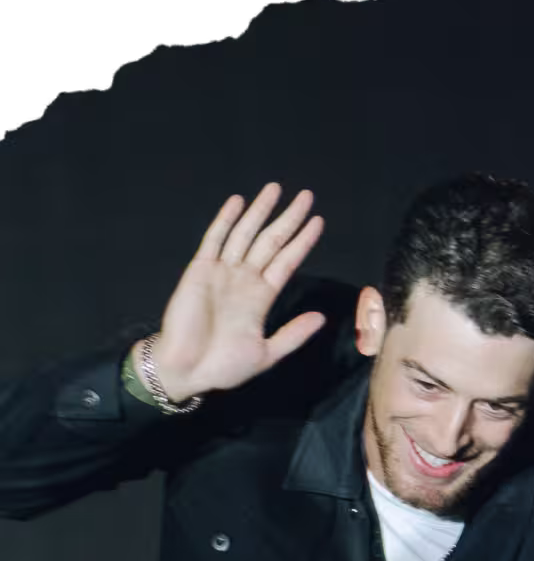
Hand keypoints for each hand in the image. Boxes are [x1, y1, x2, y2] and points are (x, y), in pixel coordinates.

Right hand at [150, 183, 329, 397]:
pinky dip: (225, 220)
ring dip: (260, 212)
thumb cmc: (222, 366)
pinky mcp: (199, 271)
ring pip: (246, 234)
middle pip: (271, 241)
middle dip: (288, 218)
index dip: (302, 241)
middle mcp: (244, 280)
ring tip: (275, 189)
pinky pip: (214, 240)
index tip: (318, 222)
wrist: (186, 371)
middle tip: (306, 196)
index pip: (287, 261)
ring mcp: (222, 273)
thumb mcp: (267, 353)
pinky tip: (237, 201)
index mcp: (261, 297)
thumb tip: (321, 317)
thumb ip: (293, 334)